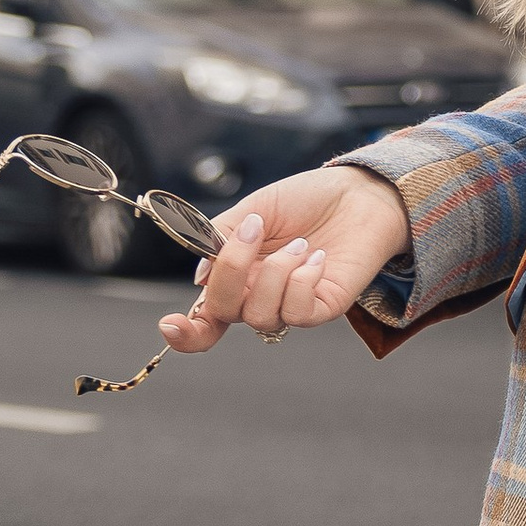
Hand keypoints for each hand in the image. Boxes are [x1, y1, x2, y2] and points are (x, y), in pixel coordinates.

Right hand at [154, 166, 410, 357]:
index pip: (205, 318)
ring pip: (260, 315)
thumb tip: (201, 276)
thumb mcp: (256, 207)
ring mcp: (289, 305)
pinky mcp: (321, 308)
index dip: (185, 332)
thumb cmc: (307, 200)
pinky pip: (298, 312)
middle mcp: (258, 296)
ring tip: (300, 243)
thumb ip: (223, 237)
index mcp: (237, 276)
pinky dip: (302, 281)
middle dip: (231, 270)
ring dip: (276, 272)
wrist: (358, 193)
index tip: (168, 324)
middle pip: (223, 312)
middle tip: (254, 230)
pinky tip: (316, 257)